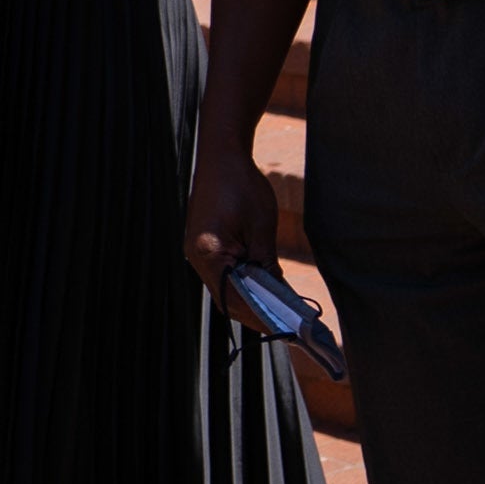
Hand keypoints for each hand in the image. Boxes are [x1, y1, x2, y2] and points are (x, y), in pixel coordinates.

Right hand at [184, 133, 279, 314]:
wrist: (221, 154)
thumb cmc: (242, 185)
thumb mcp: (262, 227)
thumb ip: (266, 264)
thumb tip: (278, 295)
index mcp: (208, 253)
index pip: (233, 297)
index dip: (260, 315)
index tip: (284, 329)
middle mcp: (198, 257)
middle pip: (227, 297)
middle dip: (256, 312)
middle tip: (286, 325)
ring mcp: (199, 251)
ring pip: (226, 287)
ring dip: (250, 299)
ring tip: (280, 311)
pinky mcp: (205, 245)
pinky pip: (224, 272)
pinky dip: (244, 283)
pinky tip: (265, 288)